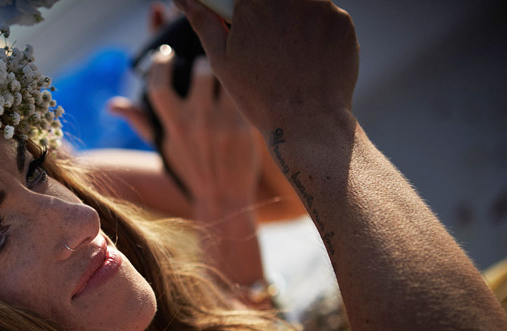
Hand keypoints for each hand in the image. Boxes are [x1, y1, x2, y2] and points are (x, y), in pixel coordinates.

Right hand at [111, 51, 261, 215]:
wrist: (224, 198)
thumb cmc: (190, 170)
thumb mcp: (164, 147)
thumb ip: (141, 122)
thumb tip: (112, 105)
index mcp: (174, 126)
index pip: (159, 84)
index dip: (160, 63)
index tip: (165, 54)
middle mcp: (198, 122)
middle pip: (202, 70)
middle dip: (203, 63)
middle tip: (204, 65)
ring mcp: (224, 123)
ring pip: (226, 79)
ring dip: (225, 74)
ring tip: (224, 78)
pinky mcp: (246, 126)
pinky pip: (244, 94)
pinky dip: (242, 90)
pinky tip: (241, 93)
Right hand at [176, 0, 358, 132]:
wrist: (307, 122)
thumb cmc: (259, 96)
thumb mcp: (222, 61)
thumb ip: (204, 22)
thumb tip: (183, 0)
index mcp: (253, 2)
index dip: (244, 8)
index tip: (243, 20)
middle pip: (277, 0)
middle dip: (271, 14)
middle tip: (268, 40)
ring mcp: (320, 7)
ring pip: (302, 4)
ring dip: (295, 20)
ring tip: (289, 56)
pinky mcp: (342, 22)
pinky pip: (326, 18)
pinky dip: (317, 34)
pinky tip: (309, 61)